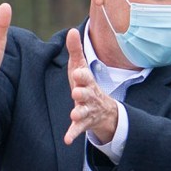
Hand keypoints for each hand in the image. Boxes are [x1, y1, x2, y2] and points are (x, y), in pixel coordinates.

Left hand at [64, 29, 121, 146]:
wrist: (103, 110)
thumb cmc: (86, 84)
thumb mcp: (80, 66)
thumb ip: (76, 50)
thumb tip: (71, 30)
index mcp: (87, 82)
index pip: (86, 77)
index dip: (82, 75)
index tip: (77, 73)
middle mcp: (89, 96)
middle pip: (86, 94)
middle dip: (82, 93)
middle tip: (76, 92)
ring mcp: (87, 110)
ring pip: (84, 112)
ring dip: (79, 113)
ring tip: (74, 115)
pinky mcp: (84, 123)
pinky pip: (78, 129)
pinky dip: (73, 134)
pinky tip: (67, 140)